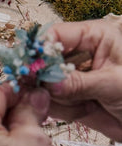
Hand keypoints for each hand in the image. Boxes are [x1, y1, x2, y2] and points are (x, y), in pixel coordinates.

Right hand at [46, 19, 121, 140]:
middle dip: (45, 77)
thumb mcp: (114, 84)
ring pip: (45, 83)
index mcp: (94, 36)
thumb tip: (48, 83)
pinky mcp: (73, 97)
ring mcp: (75, 76)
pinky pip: (53, 101)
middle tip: (44, 90)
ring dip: (57, 98)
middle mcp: (80, 53)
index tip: (31, 66)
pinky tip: (85, 111)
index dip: (41, 49)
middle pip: (45, 59)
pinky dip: (63, 110)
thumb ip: (79, 83)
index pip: (56, 35)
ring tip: (83, 105)